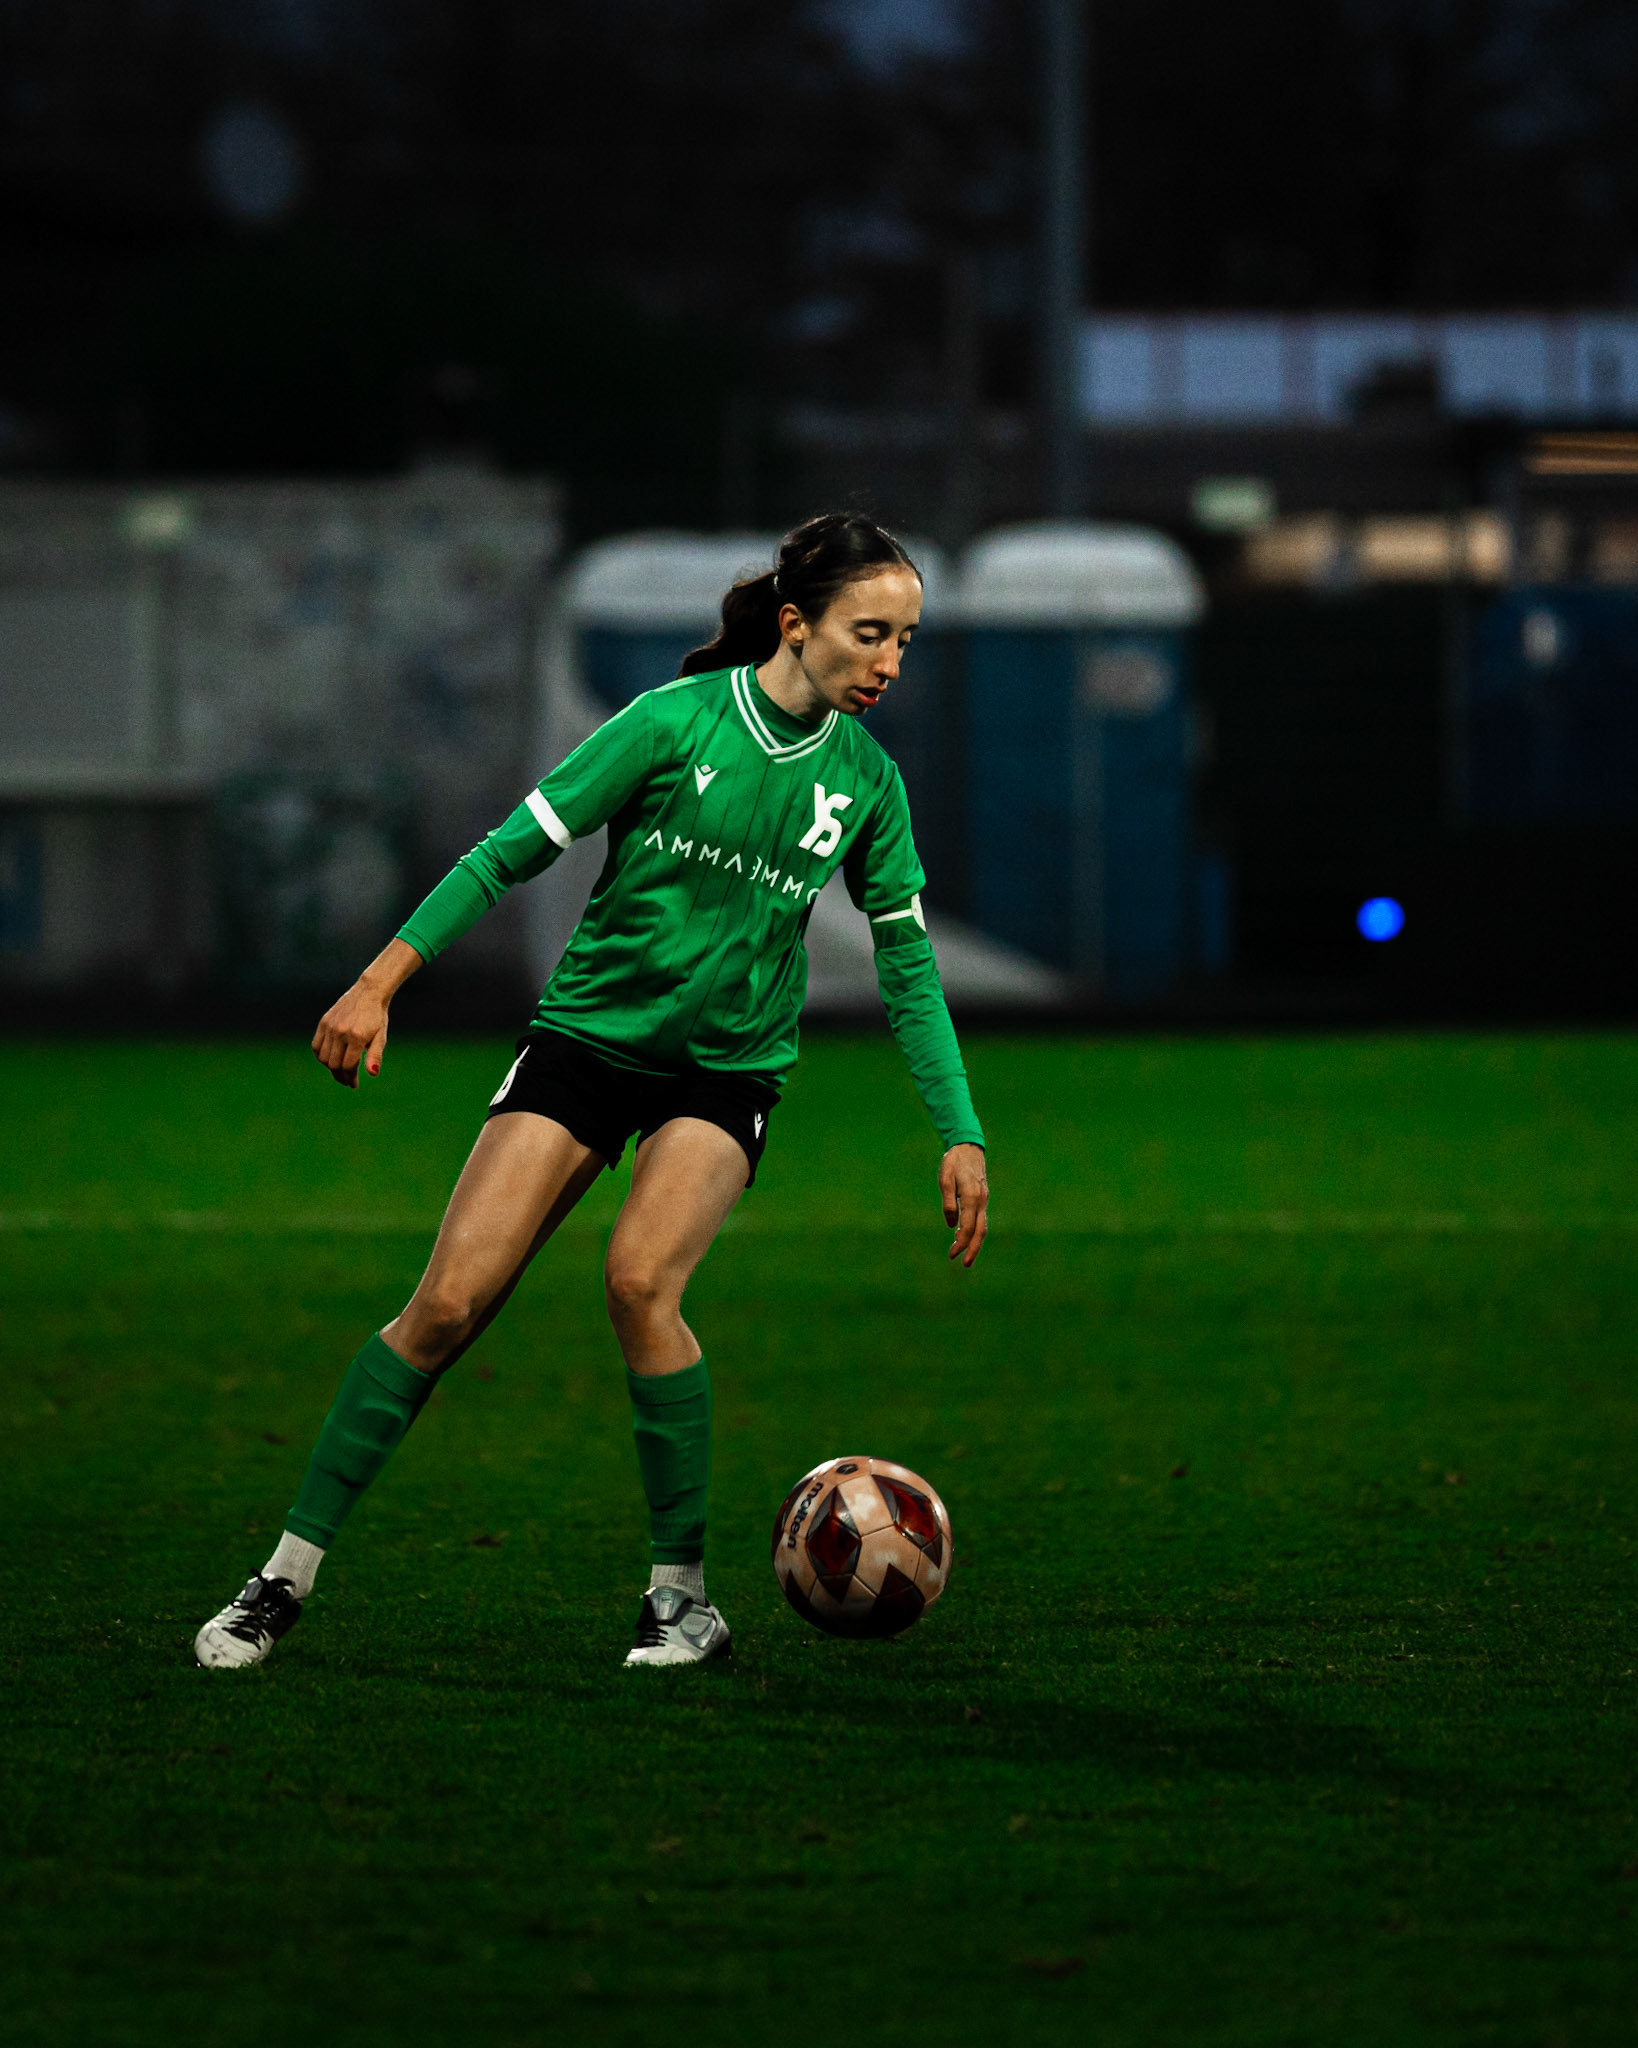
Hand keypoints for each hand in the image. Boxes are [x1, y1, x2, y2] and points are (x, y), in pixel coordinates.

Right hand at [310, 938, 421, 1087]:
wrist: (368, 993)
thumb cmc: (377, 1017)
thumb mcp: (381, 1037)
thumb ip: (375, 1056)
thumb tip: (373, 1073)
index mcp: (357, 1037)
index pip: (348, 1066)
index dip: (351, 1078)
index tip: (354, 1084)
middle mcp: (341, 1032)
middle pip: (334, 1064)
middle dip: (341, 1077)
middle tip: (348, 1081)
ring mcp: (330, 1027)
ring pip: (324, 1057)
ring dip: (330, 1068)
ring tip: (340, 1072)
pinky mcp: (324, 1022)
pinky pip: (316, 1046)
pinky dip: (321, 1056)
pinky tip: (330, 1060)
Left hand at [939, 1142, 988, 1266]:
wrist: (968, 1148)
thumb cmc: (953, 1162)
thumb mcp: (945, 1179)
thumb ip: (948, 1202)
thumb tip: (951, 1225)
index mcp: (971, 1197)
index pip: (968, 1227)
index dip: (961, 1243)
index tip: (952, 1254)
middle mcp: (980, 1200)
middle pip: (980, 1231)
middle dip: (973, 1249)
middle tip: (964, 1264)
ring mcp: (983, 1200)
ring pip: (982, 1226)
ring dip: (975, 1243)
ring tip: (965, 1256)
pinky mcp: (981, 1198)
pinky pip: (980, 1219)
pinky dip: (975, 1231)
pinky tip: (964, 1237)